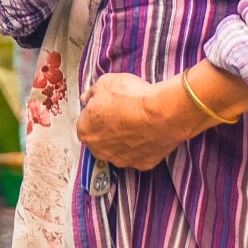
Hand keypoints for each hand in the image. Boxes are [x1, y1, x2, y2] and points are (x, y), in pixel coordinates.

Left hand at [76, 73, 190, 169]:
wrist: (161, 113)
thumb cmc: (132, 98)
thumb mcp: (105, 83)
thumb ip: (92, 93)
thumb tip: (88, 97)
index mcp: (85, 131)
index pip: (86, 122)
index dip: (97, 112)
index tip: (108, 105)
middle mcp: (99, 150)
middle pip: (101, 139)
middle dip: (109, 128)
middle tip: (123, 113)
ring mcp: (121, 160)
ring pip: (119, 149)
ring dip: (125, 139)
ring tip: (138, 123)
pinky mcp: (141, 164)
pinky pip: (139, 155)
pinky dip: (143, 146)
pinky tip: (149, 133)